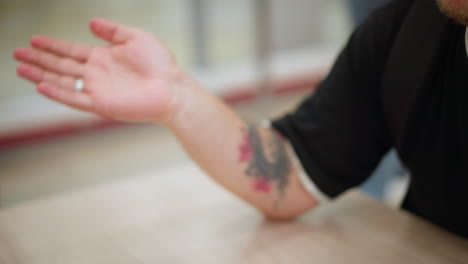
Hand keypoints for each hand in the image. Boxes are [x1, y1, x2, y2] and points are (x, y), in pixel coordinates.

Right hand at [13, 17, 187, 123]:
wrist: (172, 88)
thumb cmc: (159, 64)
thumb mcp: (135, 38)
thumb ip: (113, 31)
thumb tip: (91, 23)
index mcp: (103, 58)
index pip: (71, 50)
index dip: (52, 45)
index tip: (34, 39)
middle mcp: (97, 74)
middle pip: (61, 65)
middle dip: (39, 58)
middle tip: (17, 52)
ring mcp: (97, 89)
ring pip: (62, 81)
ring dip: (41, 75)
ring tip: (21, 67)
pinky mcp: (101, 104)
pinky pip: (74, 98)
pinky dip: (57, 92)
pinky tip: (41, 85)